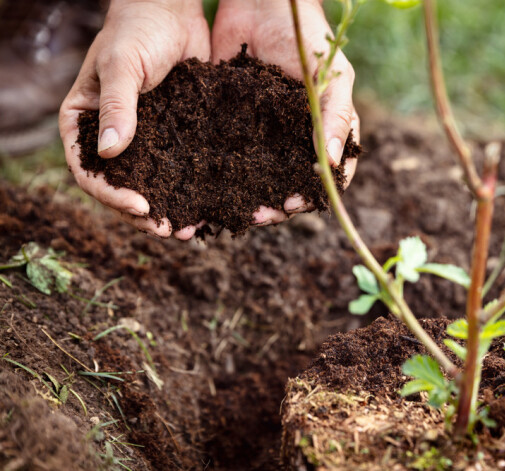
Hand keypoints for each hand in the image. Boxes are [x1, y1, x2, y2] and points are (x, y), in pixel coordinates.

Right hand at [59, 0, 209, 239]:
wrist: (172, 11)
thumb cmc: (137, 30)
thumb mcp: (121, 66)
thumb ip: (116, 107)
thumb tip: (110, 153)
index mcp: (85, 122)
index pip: (88, 170)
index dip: (111, 195)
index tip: (140, 207)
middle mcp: (112, 136)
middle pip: (120, 186)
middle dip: (142, 213)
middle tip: (169, 230)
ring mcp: (144, 139)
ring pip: (151, 183)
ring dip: (168, 208)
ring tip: (190, 229)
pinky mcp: (174, 135)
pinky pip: (178, 168)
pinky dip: (190, 188)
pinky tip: (209, 205)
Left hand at [211, 0, 359, 225]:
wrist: (262, 2)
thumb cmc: (309, 38)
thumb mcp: (333, 77)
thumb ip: (338, 117)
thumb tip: (335, 163)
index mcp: (324, 132)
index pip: (326, 175)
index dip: (313, 195)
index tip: (294, 204)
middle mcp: (294, 139)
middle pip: (289, 184)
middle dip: (277, 205)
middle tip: (259, 216)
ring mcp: (263, 134)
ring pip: (258, 176)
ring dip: (250, 197)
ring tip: (235, 212)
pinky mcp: (233, 123)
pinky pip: (229, 154)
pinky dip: (222, 175)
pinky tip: (209, 189)